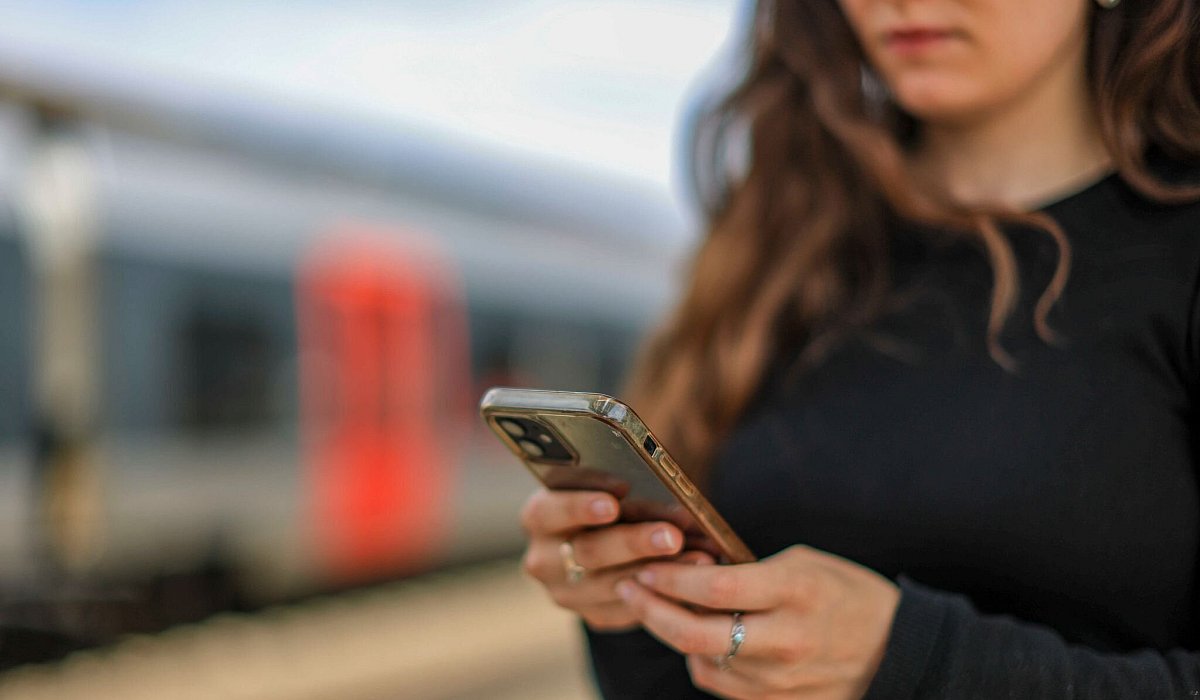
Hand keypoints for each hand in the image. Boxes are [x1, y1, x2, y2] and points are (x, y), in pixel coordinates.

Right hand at [519, 488, 706, 630]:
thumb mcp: (609, 480)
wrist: (615, 532)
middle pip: (588, 552)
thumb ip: (624, 480)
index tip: (616, 498)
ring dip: (659, 571)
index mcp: (539, 516)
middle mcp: (544, 559)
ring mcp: (568, 592)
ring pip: (614, 585)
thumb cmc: (614, 494)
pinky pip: (630, 609)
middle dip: (634, 542)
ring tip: (698, 557)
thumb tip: (659, 486)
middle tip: (671, 535)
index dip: (581, 505)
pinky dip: (665, 593)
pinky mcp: (596, 615)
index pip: (549, 511)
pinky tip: (695, 578)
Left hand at [615, 545, 899, 698]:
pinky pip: (721, 685)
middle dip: (652, 611)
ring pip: (702, 663)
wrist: (895, 650)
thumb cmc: (845, 594)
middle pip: (697, 636)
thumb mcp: (804, 564)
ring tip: (660, 609)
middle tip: (630, 588)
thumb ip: (749, 570)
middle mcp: (786, 640)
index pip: (716, 589)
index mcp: (794, 592)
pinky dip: (702, 661)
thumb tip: (690, 570)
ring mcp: (782, 679)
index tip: (646, 566)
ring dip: (673, 635)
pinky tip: (699, 640)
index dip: (671, 579)